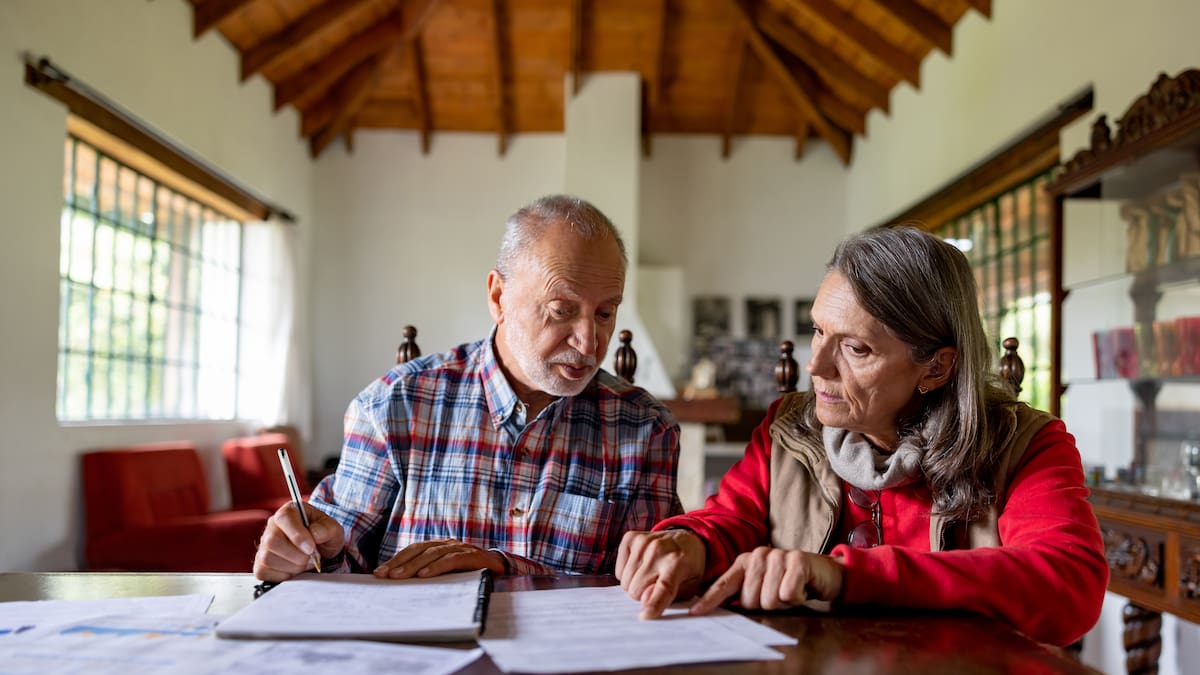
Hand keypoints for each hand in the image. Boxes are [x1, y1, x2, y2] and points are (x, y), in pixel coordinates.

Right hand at [254, 502, 343, 581]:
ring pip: (267, 558)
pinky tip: (294, 569)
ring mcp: (263, 545)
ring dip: (292, 566)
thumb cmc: (324, 536)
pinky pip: (263, 572)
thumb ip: (326, 529)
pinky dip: (283, 575)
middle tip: (311, 558)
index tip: (311, 548)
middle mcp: (272, 526)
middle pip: (272, 541)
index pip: (284, 518)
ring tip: (305, 563)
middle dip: (296, 555)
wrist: (321, 551)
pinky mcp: (260, 563)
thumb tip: (313, 534)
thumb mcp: (333, 529)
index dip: (297, 535)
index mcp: (289, 511)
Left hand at [374, 539, 506, 578]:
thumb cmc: (471, 572)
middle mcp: (448, 544)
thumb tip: (401, 583)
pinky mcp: (473, 556)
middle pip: (419, 550)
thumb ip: (430, 573)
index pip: (413, 550)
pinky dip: (437, 567)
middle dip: (400, 563)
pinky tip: (425, 575)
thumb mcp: (447, 573)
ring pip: (433, 554)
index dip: (396, 559)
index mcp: (440, 546)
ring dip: (414, 565)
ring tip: (399, 577)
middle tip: (384, 575)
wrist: (503, 568)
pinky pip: (452, 560)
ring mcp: (461, 548)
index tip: (379, 572)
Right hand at [615, 529, 706, 619]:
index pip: (664, 587)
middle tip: (656, 585)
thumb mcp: (689, 586)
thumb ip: (669, 597)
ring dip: (635, 584)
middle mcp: (658, 549)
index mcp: (678, 562)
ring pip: (625, 581)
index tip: (645, 616)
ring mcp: (642, 542)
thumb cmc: (688, 567)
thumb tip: (644, 600)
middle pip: (636, 590)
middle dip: (643, 594)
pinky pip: (618, 571)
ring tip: (650, 574)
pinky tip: (641, 565)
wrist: (685, 538)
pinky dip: (627, 573)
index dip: (654, 603)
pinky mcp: (630, 538)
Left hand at [689, 547, 844, 614]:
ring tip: (789, 589)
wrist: (823, 572)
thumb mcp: (763, 586)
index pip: (724, 584)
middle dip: (765, 605)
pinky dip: (797, 597)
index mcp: (745, 562)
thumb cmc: (789, 582)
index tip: (695, 613)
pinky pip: (788, 594)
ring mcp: (777, 556)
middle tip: (778, 594)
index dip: (710, 601)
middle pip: (750, 600)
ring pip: (769, 599)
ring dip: (783, 602)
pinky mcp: (797, 560)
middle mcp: (758, 556)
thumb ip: (743, 593)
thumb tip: (721, 608)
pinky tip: (801, 587)